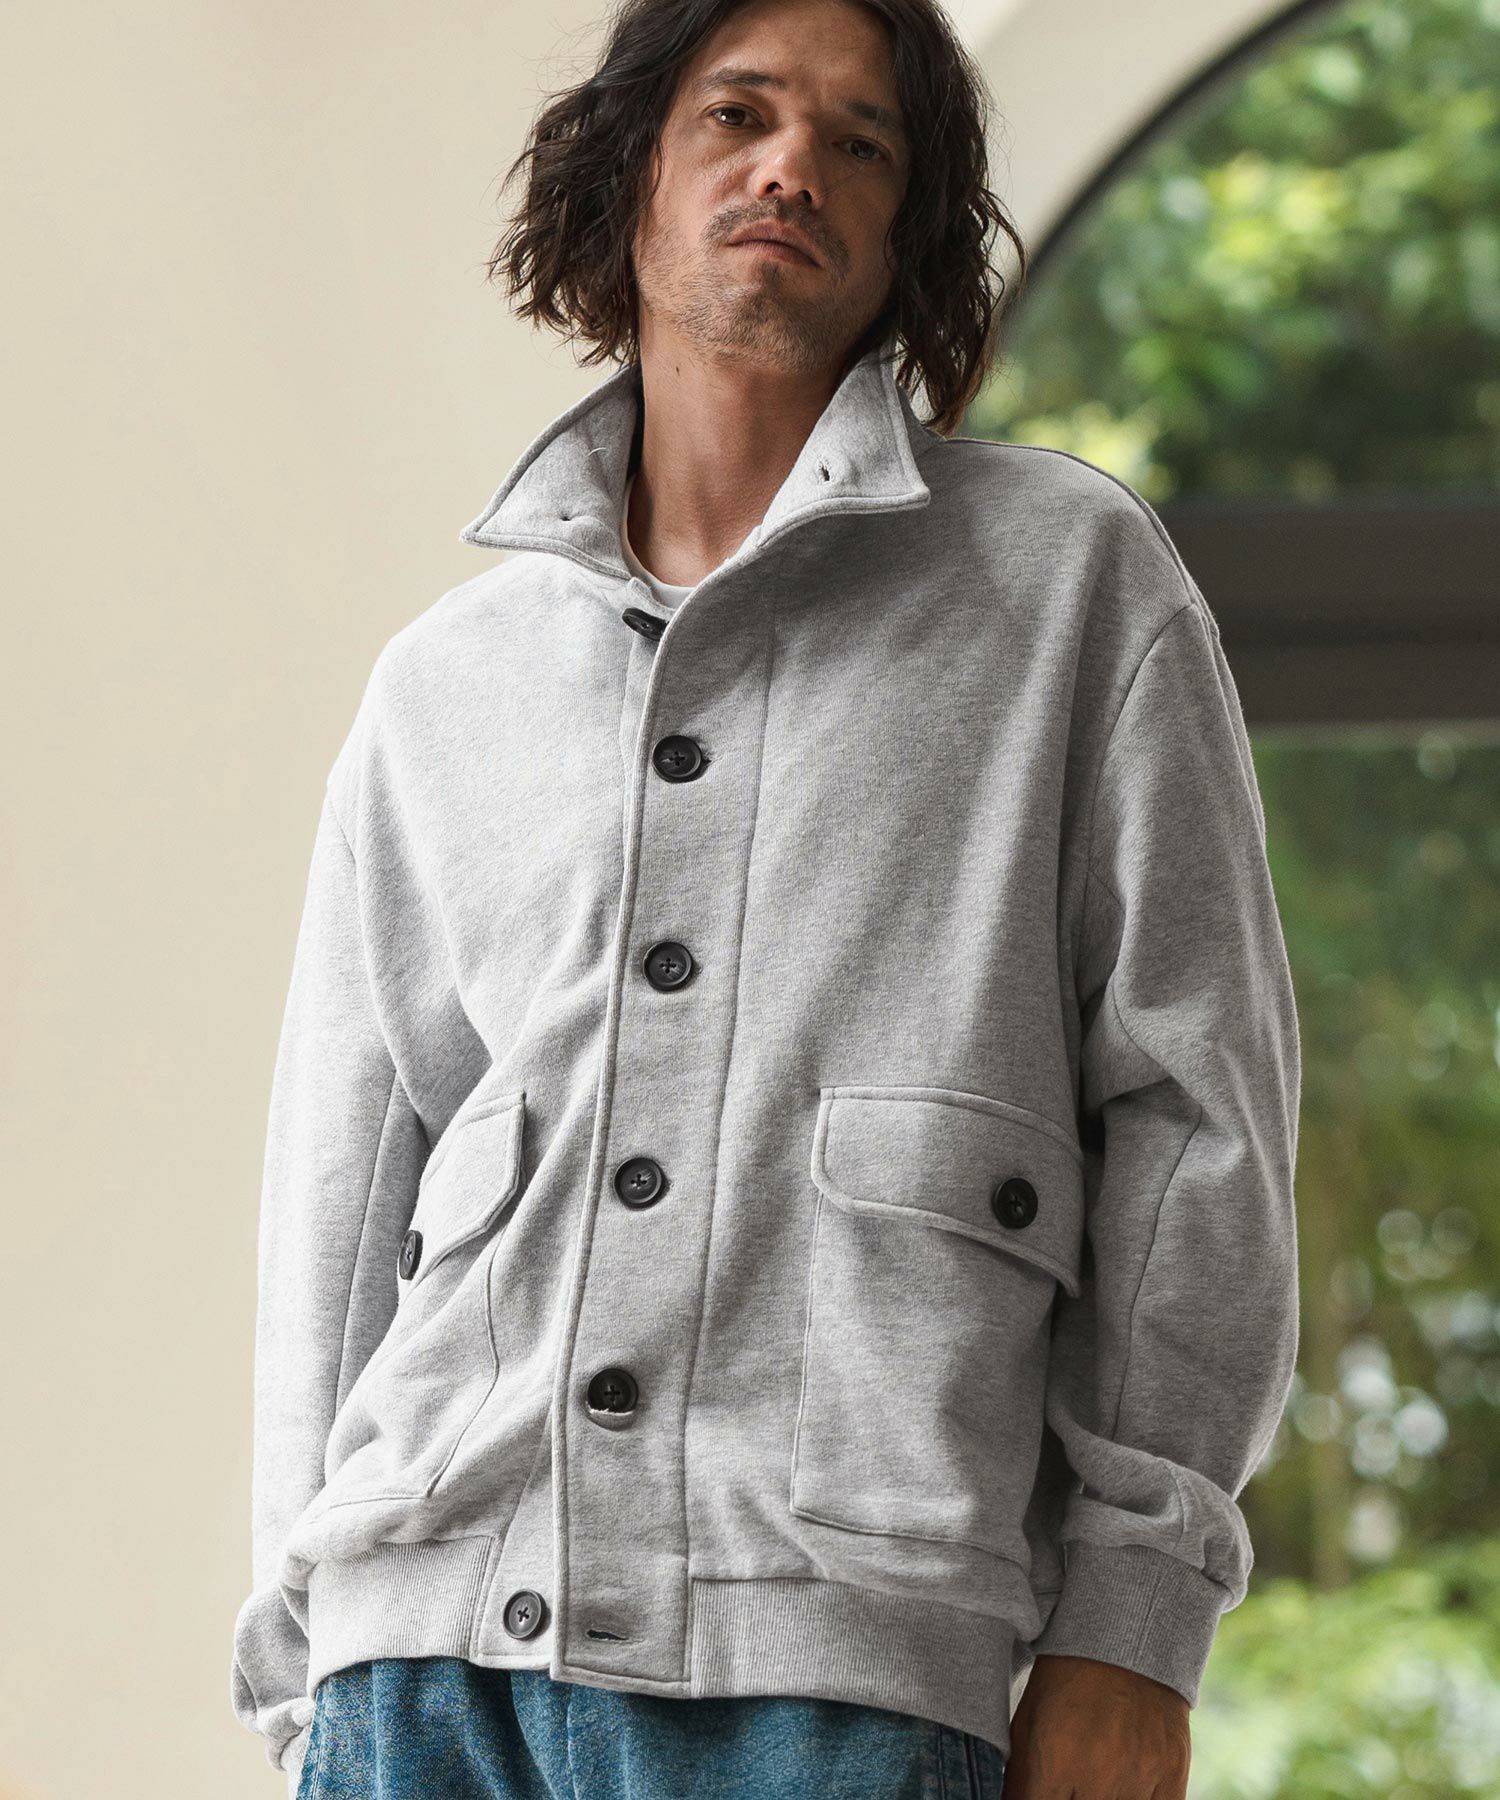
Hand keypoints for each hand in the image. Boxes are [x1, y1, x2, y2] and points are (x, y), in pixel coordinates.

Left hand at [1003, 1654, 1189, 1798]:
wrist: (1123, 1636)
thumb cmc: (1065, 1681)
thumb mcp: (1028, 1722)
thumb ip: (1020, 1780)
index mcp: (1054, 1757)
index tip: (1042, 1793)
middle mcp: (1097, 1772)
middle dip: (1072, 1799)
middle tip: (1070, 1784)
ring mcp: (1140, 1776)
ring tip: (1094, 1782)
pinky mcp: (1173, 1774)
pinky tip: (1125, 1790)